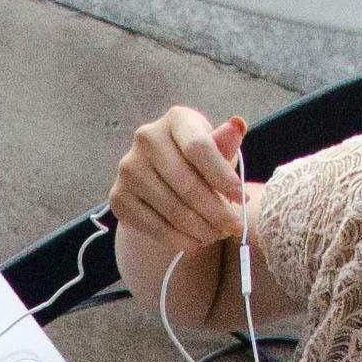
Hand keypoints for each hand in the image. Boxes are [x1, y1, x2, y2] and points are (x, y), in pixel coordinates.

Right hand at [108, 105, 251, 310]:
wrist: (161, 179)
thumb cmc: (196, 162)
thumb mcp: (215, 149)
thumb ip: (225, 144)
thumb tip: (237, 125)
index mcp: (175, 119)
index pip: (199, 149)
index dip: (223, 177)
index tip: (243, 199)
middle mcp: (146, 138)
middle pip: (187, 183)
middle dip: (216, 211)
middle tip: (234, 227)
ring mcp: (128, 168)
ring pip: (172, 208)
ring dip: (201, 229)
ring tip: (217, 235)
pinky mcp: (118, 197)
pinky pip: (153, 226)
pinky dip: (178, 239)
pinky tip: (195, 242)